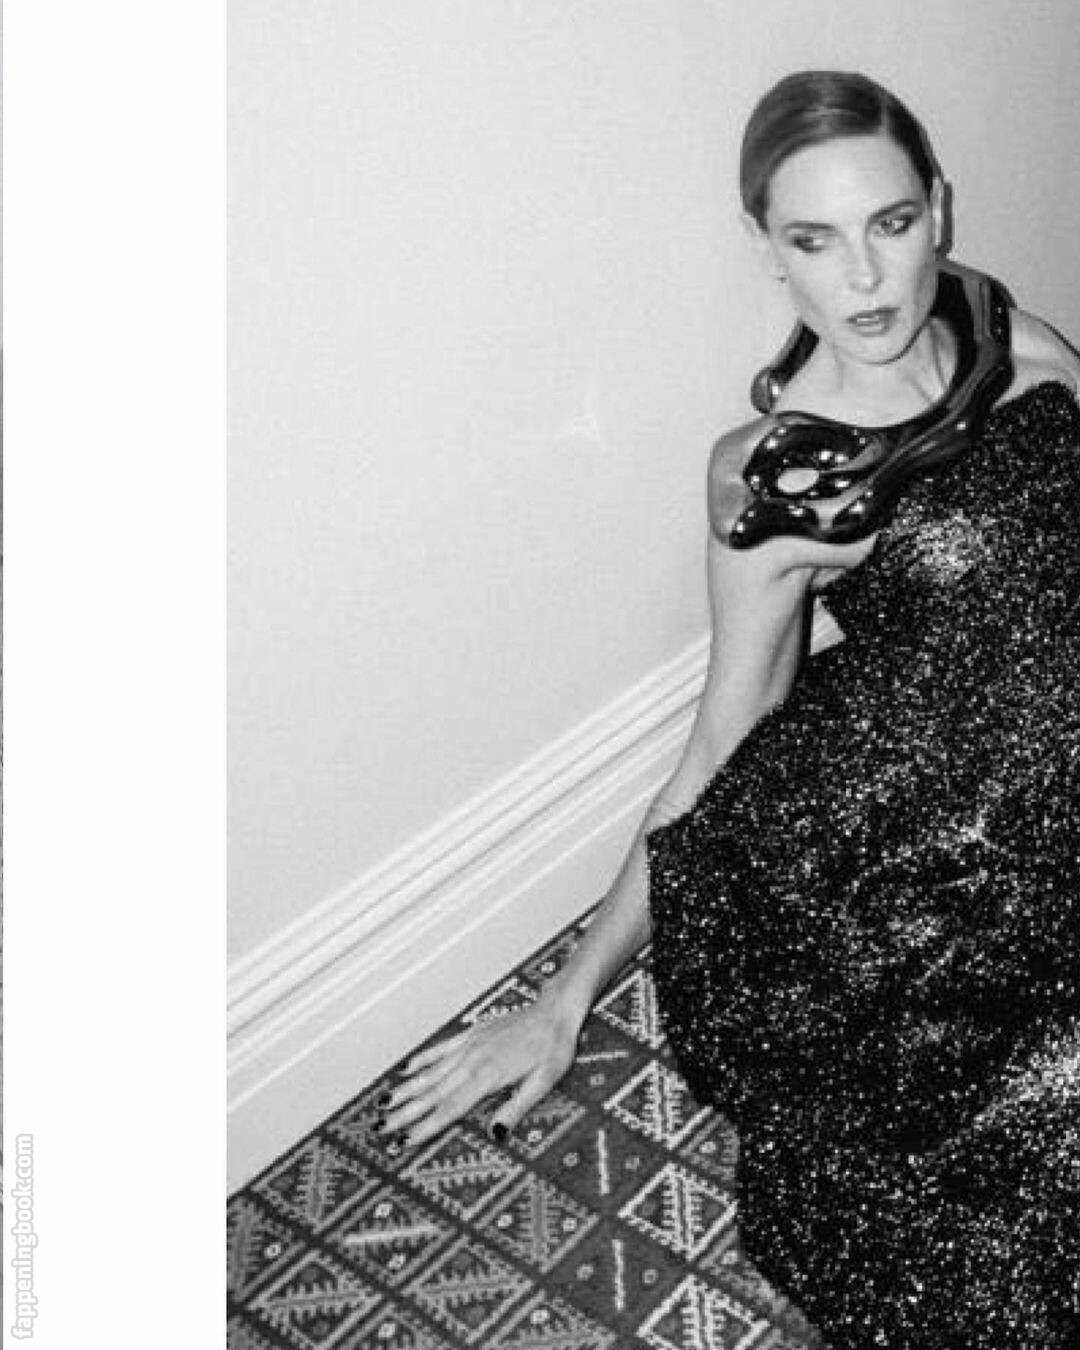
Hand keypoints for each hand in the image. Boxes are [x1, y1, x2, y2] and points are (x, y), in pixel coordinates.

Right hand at [373, 993, 583, 1148]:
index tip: (403, 1142)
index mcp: (489, 1076)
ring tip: (382, 1104)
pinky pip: (440, 1049)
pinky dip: (421, 1060)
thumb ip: (517, 1107)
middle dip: (405, 1113)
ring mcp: (469, 1046)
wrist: (555, 1012)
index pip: (450, 1109)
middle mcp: (473, 1061)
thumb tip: (495, 1134)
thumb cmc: (553, 1048)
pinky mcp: (471, 1034)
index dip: (425, 1127)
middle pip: (433, 1093)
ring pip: (430, 1072)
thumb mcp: (544, 1082)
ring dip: (406, 1090)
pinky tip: (405, 1070)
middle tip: (379, 1129)